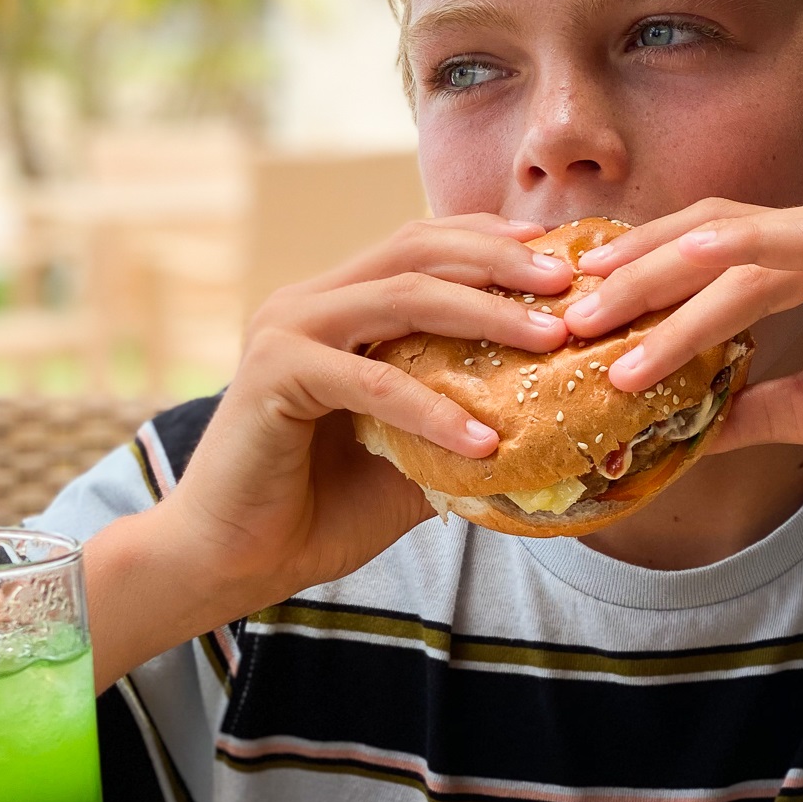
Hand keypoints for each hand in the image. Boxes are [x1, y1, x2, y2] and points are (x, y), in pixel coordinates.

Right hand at [87, 216, 574, 681]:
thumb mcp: (412, 459)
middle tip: (571, 282)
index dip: (493, 241)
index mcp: (339, 305)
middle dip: (502, 259)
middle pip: (418, 247)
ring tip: (550, 340)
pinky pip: (373, 381)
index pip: (423, 244)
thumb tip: (554, 432)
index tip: (565, 258)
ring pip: (402, 294)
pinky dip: (433, 408)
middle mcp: (311, 301)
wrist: (231, 561)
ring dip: (484, 311)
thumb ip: (463, 427)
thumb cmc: (318, 511)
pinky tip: (483, 442)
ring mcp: (288, 329)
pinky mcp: (275, 373)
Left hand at [560, 186, 802, 476]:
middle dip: (628, 276)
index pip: (708, 249)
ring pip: (734, 249)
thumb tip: (683, 435)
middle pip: (705, 236)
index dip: (639, 275)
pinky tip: (671, 280)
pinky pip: (791, 249)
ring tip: (599, 330)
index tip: (577, 312)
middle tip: (562, 316)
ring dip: (660, 290)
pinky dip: (728, 263)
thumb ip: (750, 408)